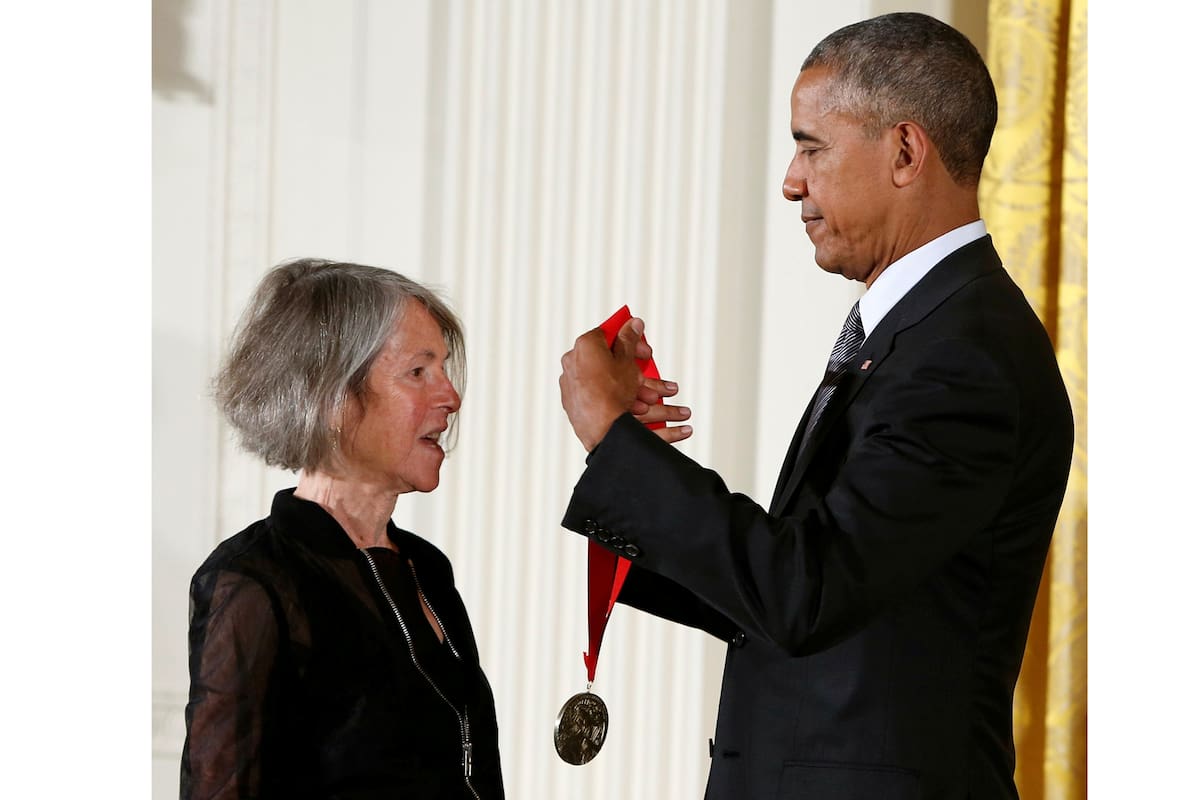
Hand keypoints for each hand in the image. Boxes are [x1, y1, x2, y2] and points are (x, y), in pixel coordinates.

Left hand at [559, 317, 691, 449]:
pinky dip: (609, 395)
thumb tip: (633, 323)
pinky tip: (626, 402)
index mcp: (585, 344)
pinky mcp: (570, 400)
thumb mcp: (628, 362)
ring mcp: (568, 381)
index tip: (642, 349)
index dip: (630, 340)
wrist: (603, 428)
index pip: (609, 333)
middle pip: (605, 356)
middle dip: (629, 364)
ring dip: (624, 383)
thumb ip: (630, 339)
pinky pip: (593, 392)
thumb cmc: (613, 393)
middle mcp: (572, 360)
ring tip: (642, 393)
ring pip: (601, 377)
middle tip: (643, 371)